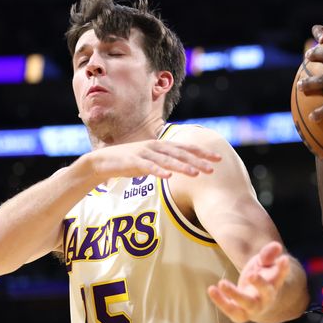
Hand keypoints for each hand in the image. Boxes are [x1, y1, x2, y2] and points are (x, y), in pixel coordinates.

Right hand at [84, 140, 221, 183]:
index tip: (219, 159)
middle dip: (198, 161)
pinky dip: (158, 171)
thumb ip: (168, 160)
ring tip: (196, 174)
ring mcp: (144, 153)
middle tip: (213, 169)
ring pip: (167, 160)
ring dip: (182, 167)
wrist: (103, 161)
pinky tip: (168, 177)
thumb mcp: (153, 159)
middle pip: (181, 154)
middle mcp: (156, 146)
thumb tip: (186, 165)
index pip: (187, 148)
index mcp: (162, 145)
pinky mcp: (133, 161)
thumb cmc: (131, 161)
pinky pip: (148, 167)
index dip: (203, 152)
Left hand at [207, 241, 290, 322]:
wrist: (257, 303)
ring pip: (247, 305)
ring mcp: (253, 308)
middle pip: (266, 293)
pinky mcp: (240, 314)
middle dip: (260, 284)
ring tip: (222, 282)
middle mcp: (267, 298)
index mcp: (275, 283)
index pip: (281, 275)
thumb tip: (276, 246)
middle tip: (251, 275)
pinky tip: (212, 289)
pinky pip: (231, 310)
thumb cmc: (261, 277)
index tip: (284, 259)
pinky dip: (220, 301)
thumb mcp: (264, 263)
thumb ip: (268, 254)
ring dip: (235, 295)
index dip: (283, 268)